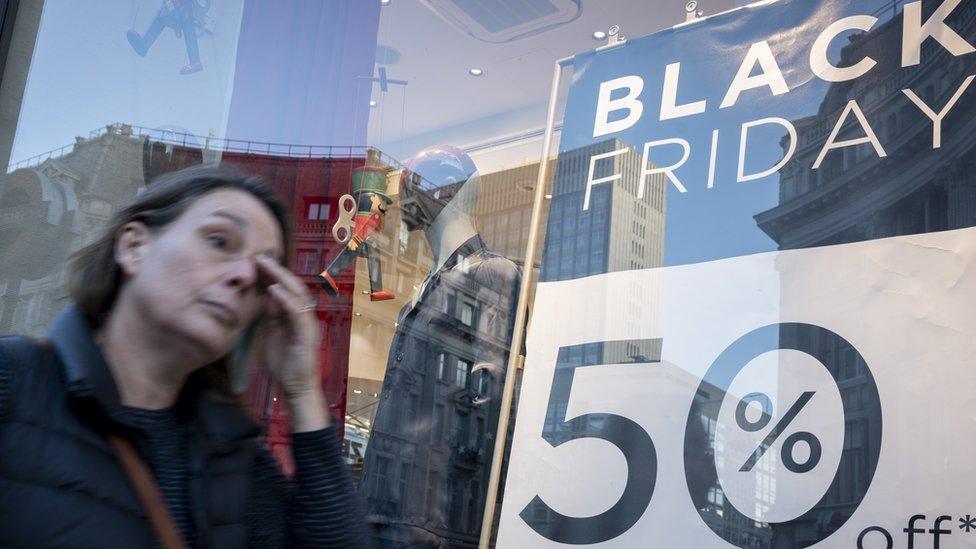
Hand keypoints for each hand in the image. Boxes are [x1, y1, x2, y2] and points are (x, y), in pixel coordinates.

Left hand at [255, 255, 329, 431]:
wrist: (296, 388)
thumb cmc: (284, 364)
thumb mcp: (271, 334)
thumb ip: (270, 316)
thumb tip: (265, 296)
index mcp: (293, 315)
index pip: (284, 289)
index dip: (271, 274)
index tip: (254, 261)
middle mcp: (302, 315)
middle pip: (291, 286)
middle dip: (275, 270)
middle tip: (258, 256)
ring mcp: (306, 323)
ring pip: (297, 293)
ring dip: (281, 278)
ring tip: (266, 265)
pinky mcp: (306, 334)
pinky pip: (297, 312)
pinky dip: (285, 299)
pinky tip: (273, 289)